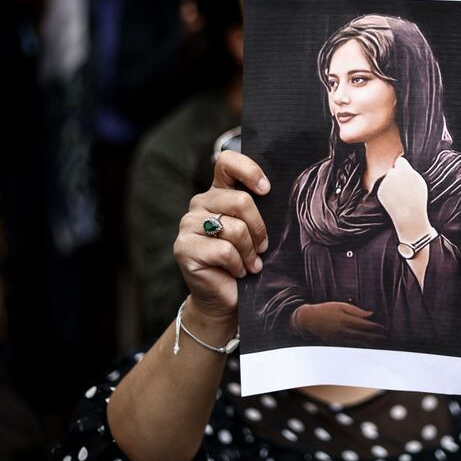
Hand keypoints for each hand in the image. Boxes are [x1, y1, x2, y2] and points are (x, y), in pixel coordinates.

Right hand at [173, 151, 269, 328]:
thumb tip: (276, 194)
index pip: (226, 162)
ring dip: (249, 252)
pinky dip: (238, 265)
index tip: (266, 189)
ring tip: (250, 264)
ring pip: (234, 228)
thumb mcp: (256, 231)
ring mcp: (188, 225)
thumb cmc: (246, 262)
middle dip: (259, 229)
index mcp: (218, 193)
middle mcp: (200, 204)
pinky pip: (224, 251)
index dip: (249, 170)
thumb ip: (259, 210)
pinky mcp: (184, 248)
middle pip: (240, 201)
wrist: (226, 299)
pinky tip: (237, 272)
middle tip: (262, 248)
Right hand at [292, 302, 387, 345]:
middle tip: (386, 337)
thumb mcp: (340, 305)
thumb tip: (370, 314)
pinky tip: (366, 345)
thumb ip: (356, 310)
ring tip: (379, 342)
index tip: (384, 328)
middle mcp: (343, 331)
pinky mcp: (336, 342)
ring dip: (370, 343)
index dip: (375, 327)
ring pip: (359, 342)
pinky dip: (360, 345)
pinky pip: (351, 345)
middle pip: (364, 336)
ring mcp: (339, 338)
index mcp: (345, 320)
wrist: (309, 319)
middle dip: (376, 337)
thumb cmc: (325, 309)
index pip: (365, 325)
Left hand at [377, 156, 431, 241]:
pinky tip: (394, 199)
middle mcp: (393, 175)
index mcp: (405, 171)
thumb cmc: (417, 200)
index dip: (401, 166)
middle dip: (395, 176)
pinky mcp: (379, 191)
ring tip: (400, 196)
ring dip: (391, 184)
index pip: (400, 161)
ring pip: (387, 179)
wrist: (409, 216)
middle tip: (402, 187)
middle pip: (392, 170)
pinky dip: (387, 192)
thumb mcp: (419, 182)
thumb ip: (410, 172)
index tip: (402, 170)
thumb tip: (401, 163)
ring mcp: (385, 183)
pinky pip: (383, 188)